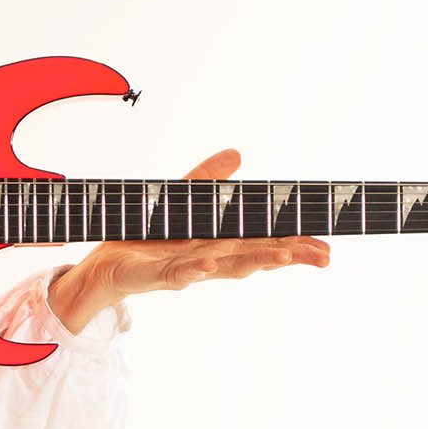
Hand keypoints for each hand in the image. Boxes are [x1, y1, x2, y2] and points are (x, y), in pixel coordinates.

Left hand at [50, 148, 328, 329]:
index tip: (326, 249)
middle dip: (288, 256)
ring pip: (222, 268)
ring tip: (282, 258)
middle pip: (254, 258)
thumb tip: (238, 154)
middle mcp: (206, 260)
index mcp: (216, 245)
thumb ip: (207, 180)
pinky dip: (192, 270)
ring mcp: (181, 270)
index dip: (294, 246)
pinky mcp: (151, 275)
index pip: (262, 244)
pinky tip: (208, 266)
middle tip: (323, 258)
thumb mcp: (179, 202)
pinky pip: (175, 273)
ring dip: (252, 263)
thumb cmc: (144, 240)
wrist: (101, 270)